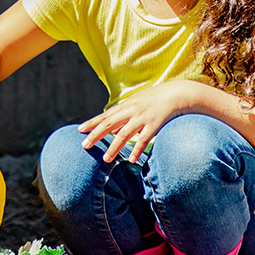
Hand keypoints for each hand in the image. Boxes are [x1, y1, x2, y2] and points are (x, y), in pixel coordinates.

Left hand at [77, 81, 196, 162]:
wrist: (175, 94)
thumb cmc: (153, 100)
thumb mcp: (135, 104)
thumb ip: (123, 115)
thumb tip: (112, 130)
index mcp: (125, 106)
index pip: (105, 116)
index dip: (92, 123)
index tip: (80, 130)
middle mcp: (131, 112)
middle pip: (110, 124)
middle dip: (96, 134)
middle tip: (84, 145)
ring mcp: (142, 118)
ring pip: (124, 134)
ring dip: (114, 147)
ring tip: (105, 158)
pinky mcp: (154, 125)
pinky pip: (144, 140)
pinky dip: (137, 149)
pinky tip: (131, 159)